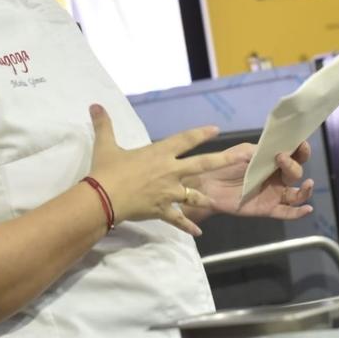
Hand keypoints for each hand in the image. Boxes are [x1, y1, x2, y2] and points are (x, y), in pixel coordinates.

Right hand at [87, 104, 245, 236]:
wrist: (103, 198)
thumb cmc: (107, 170)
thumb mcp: (106, 145)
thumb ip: (104, 125)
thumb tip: (94, 105)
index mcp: (159, 153)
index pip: (185, 140)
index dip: (201, 134)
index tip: (215, 130)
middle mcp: (170, 170)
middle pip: (203, 163)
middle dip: (225, 160)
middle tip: (244, 157)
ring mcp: (169, 192)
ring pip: (194, 194)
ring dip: (205, 197)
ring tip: (214, 200)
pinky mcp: (163, 210)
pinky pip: (179, 219)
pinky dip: (188, 226)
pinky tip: (199, 232)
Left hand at [186, 141, 314, 223]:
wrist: (207, 184)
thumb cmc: (224, 165)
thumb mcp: (244, 152)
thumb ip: (262, 151)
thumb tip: (280, 149)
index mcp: (273, 161)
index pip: (294, 155)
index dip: (301, 150)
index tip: (301, 144)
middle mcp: (278, 177)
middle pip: (296, 172)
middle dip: (293, 165)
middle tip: (280, 158)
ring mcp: (274, 194)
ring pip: (297, 194)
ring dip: (306, 190)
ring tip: (308, 184)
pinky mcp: (268, 208)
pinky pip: (287, 213)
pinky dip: (299, 213)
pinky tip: (307, 210)